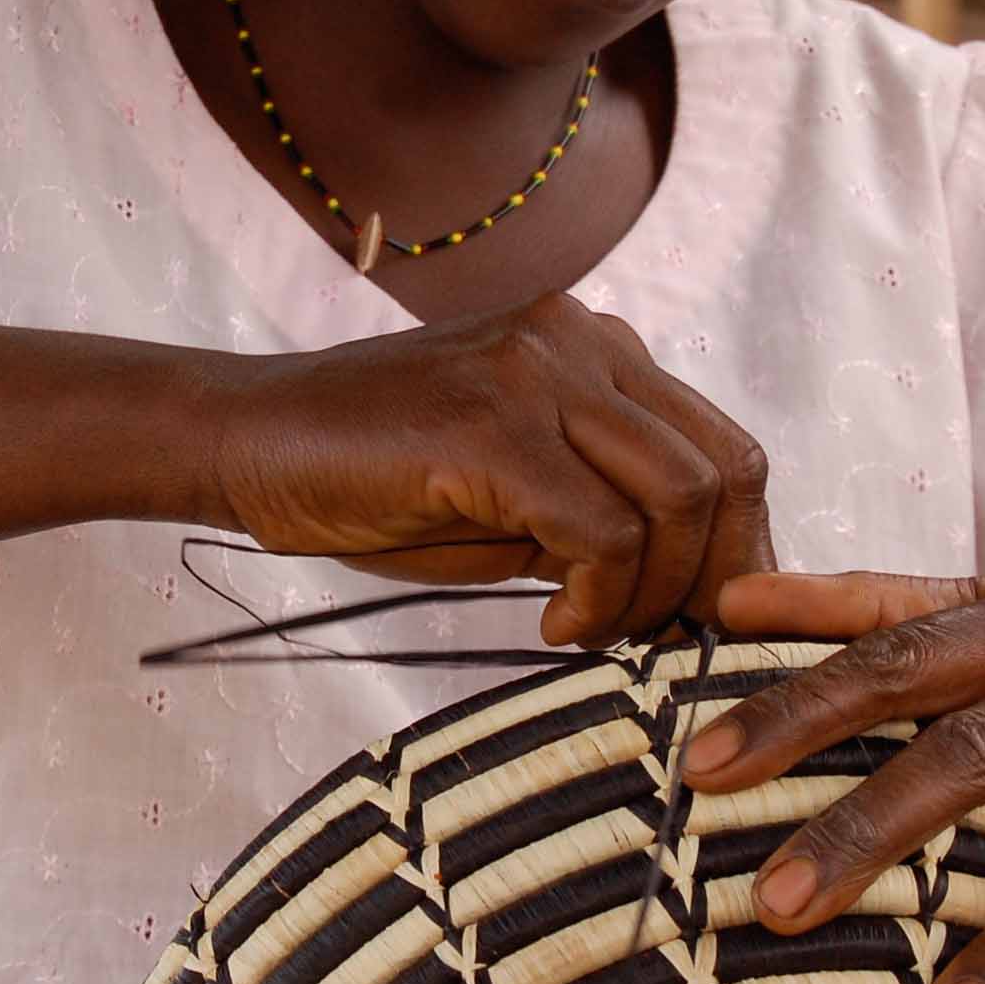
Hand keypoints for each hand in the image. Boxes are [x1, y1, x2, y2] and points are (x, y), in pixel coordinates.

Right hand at [207, 292, 775, 648]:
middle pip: (723, 469)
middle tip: (658, 644)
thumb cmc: (371, 479)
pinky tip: (555, 624)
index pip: (722, 446)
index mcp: (592, 346)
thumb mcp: (512, 500)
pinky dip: (599, 598)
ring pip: (678, 497)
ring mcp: (536, 372)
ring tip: (593, 632)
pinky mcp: (491, 425)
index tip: (701, 623)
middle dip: (712, 579)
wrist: (248, 443)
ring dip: (654, 594)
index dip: (735, 547)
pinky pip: (600, 529)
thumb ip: (600, 517)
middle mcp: (578, 339)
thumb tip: (692, 594)